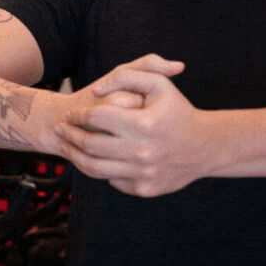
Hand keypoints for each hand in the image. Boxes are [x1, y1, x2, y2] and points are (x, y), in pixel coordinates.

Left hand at [53, 55, 216, 197]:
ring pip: (95, 168)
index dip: (78, 114)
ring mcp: (144, 173)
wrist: (206, 146)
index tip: (69, 114)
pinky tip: (92, 159)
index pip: (98, 117)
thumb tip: (95, 91)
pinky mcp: (145, 189)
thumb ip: (127, 76)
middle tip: (59, 129)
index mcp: (144, 124)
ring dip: (74, 155)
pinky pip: (112, 181)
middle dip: (69, 135)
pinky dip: (99, 170)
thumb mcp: (159, 84)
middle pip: (90, 144)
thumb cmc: (177, 111)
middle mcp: (143, 151)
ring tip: (66, 145)